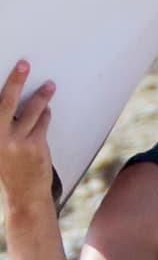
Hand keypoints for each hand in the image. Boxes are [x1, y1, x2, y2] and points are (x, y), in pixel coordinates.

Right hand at [0, 62, 55, 210]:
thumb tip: (11, 103)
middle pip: (7, 101)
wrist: (25, 195)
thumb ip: (3, 127)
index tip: (8, 72)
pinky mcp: (36, 146)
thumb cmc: (11, 169)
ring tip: (50, 86)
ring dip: (42, 96)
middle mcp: (0, 137)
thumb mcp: (0, 148)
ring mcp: (18, 142)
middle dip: (16, 81)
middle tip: (24, 65)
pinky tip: (47, 110)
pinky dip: (46, 115)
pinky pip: (43, 123)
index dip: (4, 89)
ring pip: (32, 111)